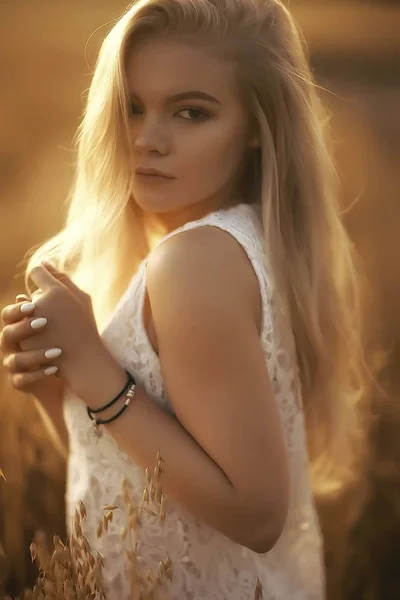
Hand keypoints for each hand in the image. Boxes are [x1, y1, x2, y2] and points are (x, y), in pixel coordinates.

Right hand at [1, 294, 63, 396]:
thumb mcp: (56, 321)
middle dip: (23, 328)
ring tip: (57, 351)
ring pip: (15, 360)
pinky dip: (38, 374)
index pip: (8, 315)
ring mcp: (13, 364)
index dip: (17, 310)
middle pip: (7, 334)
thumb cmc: (57, 340)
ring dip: (35, 354)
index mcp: (17, 327)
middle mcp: (11, 346)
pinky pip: (23, 380)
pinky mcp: (20, 382)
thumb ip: (49, 302)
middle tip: (45, 322)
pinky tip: (55, 369)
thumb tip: (47, 272)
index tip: (34, 305)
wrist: (63, 370)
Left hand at [24, 263, 118, 396]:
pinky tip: (48, 340)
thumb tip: (44, 263)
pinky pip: (23, 328)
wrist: (83, 361)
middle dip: (44, 303)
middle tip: (61, 317)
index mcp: (56, 292)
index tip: (52, 288)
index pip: (38, 272)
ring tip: (54, 329)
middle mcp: (40, 304)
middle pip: (34, 294)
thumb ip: (62, 278)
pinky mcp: (23, 339)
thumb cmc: (86, 327)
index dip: (43, 276)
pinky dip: (33, 333)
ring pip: (26, 312)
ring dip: (36, 318)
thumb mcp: (81, 299)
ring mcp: (29, 323)